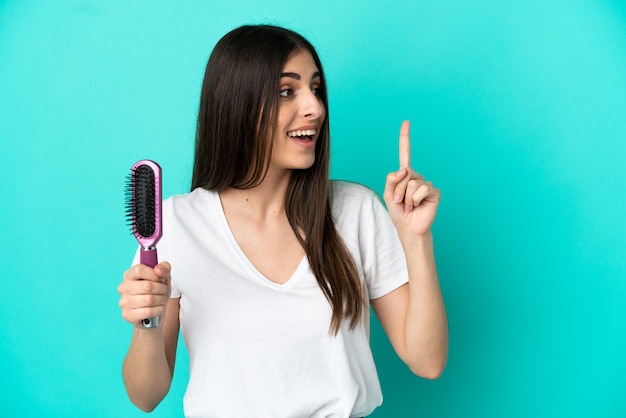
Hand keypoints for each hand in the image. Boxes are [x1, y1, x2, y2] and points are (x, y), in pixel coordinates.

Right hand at [118, 262, 170, 328]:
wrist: (155, 314)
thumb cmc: (158, 292)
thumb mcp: (164, 278)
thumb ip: (164, 268)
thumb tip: (158, 269)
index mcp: (129, 275)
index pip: (139, 270)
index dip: (154, 275)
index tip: (160, 279)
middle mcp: (123, 287)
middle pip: (147, 286)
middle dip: (162, 289)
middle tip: (164, 291)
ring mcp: (123, 302)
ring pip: (149, 300)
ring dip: (161, 300)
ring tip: (161, 300)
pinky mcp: (127, 315)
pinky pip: (148, 311)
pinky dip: (158, 310)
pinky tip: (158, 309)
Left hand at [383, 120, 439, 237]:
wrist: (409, 228)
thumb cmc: (399, 213)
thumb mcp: (388, 195)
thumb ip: (391, 180)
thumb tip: (404, 169)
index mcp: (405, 175)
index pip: (405, 154)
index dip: (405, 138)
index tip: (406, 122)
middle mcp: (416, 176)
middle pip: (404, 174)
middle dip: (398, 190)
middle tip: (400, 202)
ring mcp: (426, 183)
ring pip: (412, 183)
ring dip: (406, 198)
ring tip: (409, 206)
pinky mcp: (434, 191)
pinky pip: (422, 189)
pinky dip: (415, 199)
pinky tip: (417, 206)